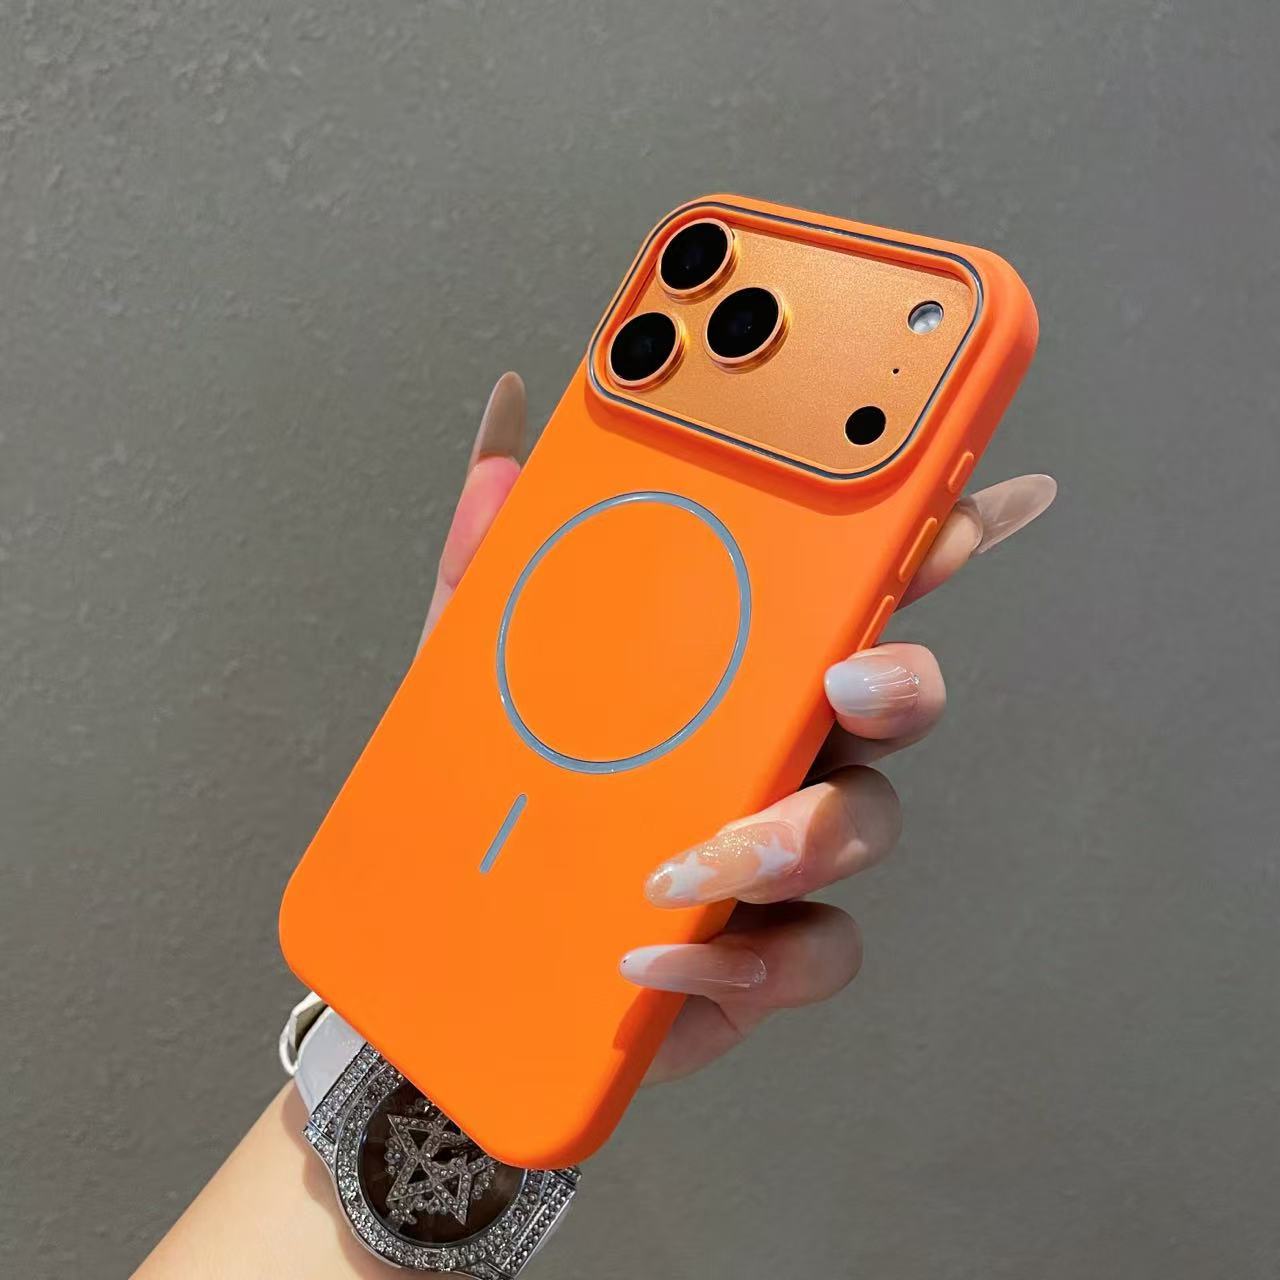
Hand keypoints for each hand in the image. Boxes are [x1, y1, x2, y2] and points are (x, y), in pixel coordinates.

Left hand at [423, 373, 1056, 1084]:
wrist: (447, 949)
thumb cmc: (484, 792)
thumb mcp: (473, 659)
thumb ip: (496, 547)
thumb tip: (508, 420)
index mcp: (735, 670)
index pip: (848, 593)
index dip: (924, 544)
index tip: (953, 508)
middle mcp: (780, 752)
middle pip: (896, 703)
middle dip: (900, 685)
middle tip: (846, 679)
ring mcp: (778, 856)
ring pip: (868, 829)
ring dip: (802, 839)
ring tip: (695, 860)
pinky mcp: (758, 956)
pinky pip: (810, 955)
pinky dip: (742, 962)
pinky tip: (651, 954)